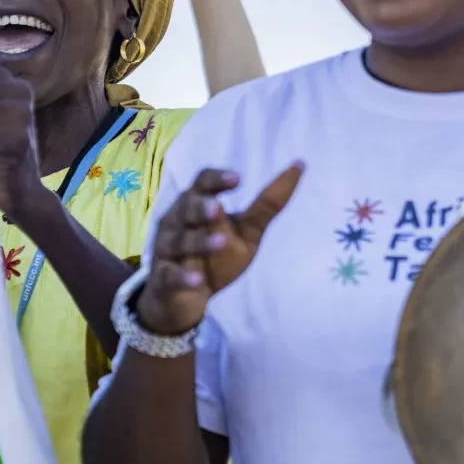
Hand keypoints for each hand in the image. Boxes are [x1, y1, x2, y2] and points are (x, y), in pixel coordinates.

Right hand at [138, 163, 302, 334]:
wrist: (185, 298)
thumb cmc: (216, 257)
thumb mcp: (246, 231)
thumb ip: (268, 204)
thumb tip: (300, 165)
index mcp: (195, 204)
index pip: (202, 182)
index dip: (216, 179)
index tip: (237, 179)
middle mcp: (177, 221)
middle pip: (186, 207)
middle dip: (201, 207)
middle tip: (218, 208)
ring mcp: (167, 249)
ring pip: (178, 241)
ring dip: (199, 242)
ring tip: (221, 243)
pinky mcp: (163, 278)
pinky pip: (170, 275)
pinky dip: (182, 277)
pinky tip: (197, 280)